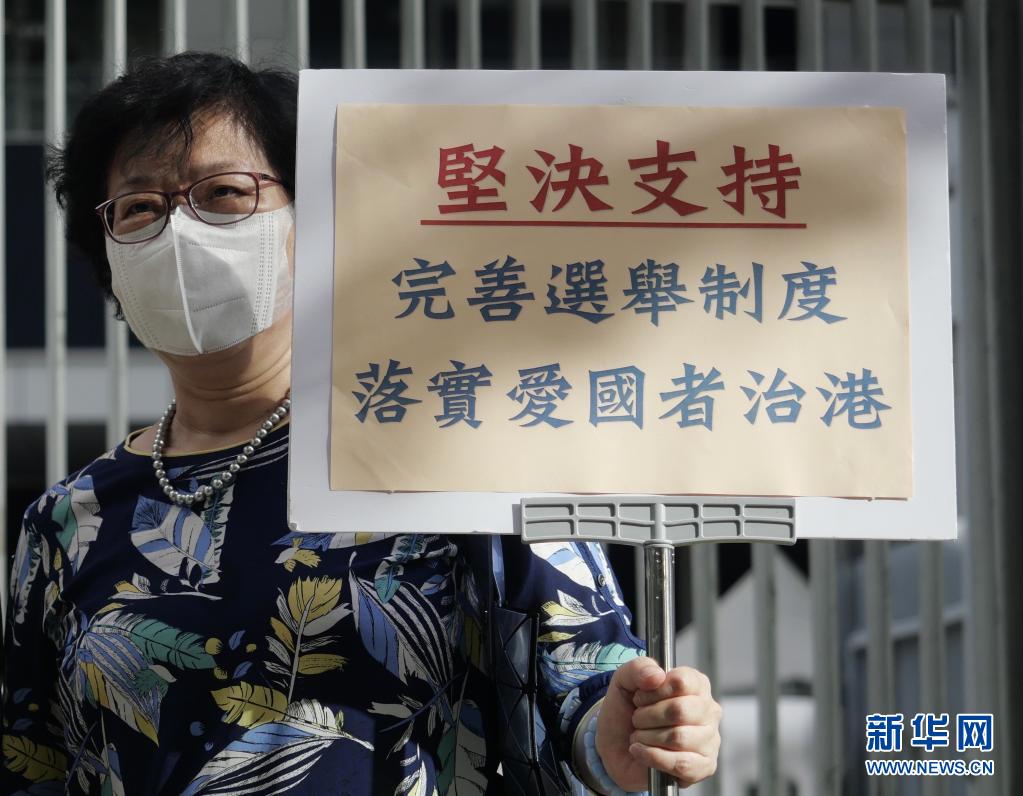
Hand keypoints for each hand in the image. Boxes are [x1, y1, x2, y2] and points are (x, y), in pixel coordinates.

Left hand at [595, 657, 720, 790]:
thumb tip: (657, 675)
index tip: (639, 698)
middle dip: (647, 716)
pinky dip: (653, 757)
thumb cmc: (627, 711)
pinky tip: (641, 752)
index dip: (654, 691)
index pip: (681, 681)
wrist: (617, 746)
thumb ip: (638, 668)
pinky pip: (682, 765)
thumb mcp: (624, 681)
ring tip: (640, 735)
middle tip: (637, 719)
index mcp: (695, 683)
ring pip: (679, 738)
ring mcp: (710, 739)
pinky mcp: (705, 766)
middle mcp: (708, 709)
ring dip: (647, 737)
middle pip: (679, 710)